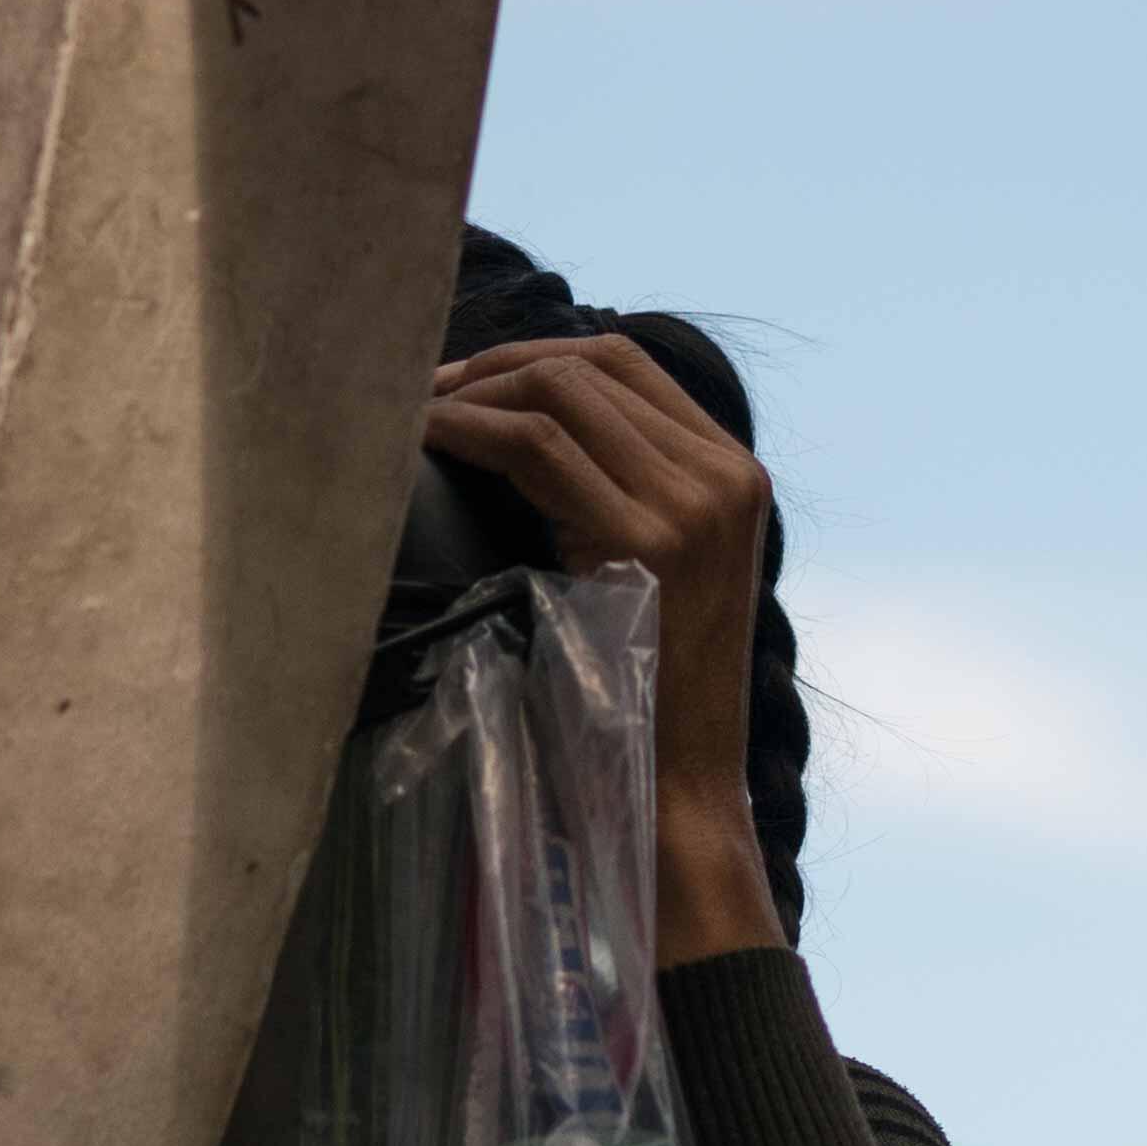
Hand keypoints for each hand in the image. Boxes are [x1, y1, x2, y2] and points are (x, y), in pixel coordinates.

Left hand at [422, 332, 785, 962]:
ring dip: (473, 392)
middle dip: (494, 365)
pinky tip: (425, 441)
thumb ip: (623, 499)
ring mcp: (692, 504)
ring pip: (561, 391)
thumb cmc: (642, 699)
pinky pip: (538, 445)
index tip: (464, 380)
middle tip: (420, 394)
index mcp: (734, 476)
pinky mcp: (648, 541)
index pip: (629, 362)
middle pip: (591, 363)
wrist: (674, 792)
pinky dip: (469, 429)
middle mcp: (725, 476)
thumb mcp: (656, 575)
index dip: (535, 353)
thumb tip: (522, 435)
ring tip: (412, 418)